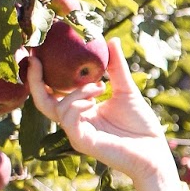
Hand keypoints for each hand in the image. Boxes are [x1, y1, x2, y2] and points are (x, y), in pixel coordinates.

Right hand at [25, 38, 181, 190]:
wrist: (154, 150)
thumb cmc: (141, 124)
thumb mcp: (126, 89)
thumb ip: (116, 67)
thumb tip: (111, 40)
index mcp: (81, 109)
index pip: (52, 92)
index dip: (41, 74)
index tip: (38, 52)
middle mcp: (75, 121)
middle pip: (42, 101)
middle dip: (35, 80)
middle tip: (36, 58)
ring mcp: (77, 132)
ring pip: (57, 108)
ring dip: (76, 92)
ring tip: (100, 87)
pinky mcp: (82, 142)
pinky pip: (68, 120)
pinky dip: (77, 105)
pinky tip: (94, 100)